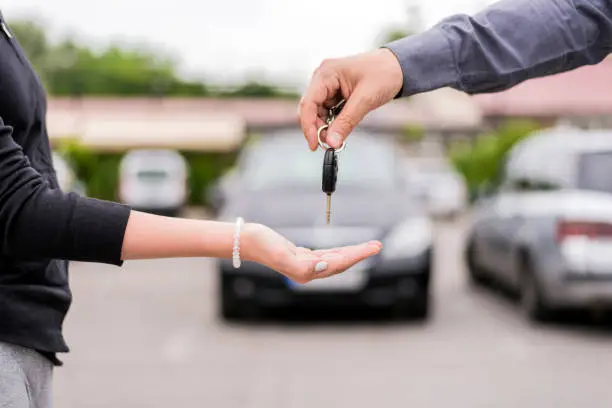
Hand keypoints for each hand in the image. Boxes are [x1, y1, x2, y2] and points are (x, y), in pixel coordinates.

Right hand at [241, 223, 381, 283]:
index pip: (340, 263)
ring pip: (335, 259)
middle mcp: (309, 271)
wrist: (248, 241)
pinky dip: (338, 252)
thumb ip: (303, 264)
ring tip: (368, 247)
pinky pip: (326, 256)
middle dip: (360, 254)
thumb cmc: (263, 245)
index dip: (358, 255)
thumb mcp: (282, 254)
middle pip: (341, 262)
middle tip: (378, 245)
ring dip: (352, 253)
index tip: (373, 247)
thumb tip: (324, 266)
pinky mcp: (301, 257)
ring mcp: (305, 265)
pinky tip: (344, 250)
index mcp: (307, 272)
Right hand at [298, 48, 402, 150]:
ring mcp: (329, 85)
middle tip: (329, 144)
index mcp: (326, 73)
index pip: (308, 103)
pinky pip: (329, 111)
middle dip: (317, 128)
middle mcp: (323, 78)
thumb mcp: (365, 100)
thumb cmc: (384, 74)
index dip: (308, 126)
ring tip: (338, 138)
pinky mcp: (336, 93)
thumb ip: (346, 122)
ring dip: (325, 127)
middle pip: (310, 109)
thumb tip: (332, 142)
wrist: (399, 66)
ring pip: (318, 112)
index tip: (315, 145)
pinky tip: (341, 129)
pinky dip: (333, 122)